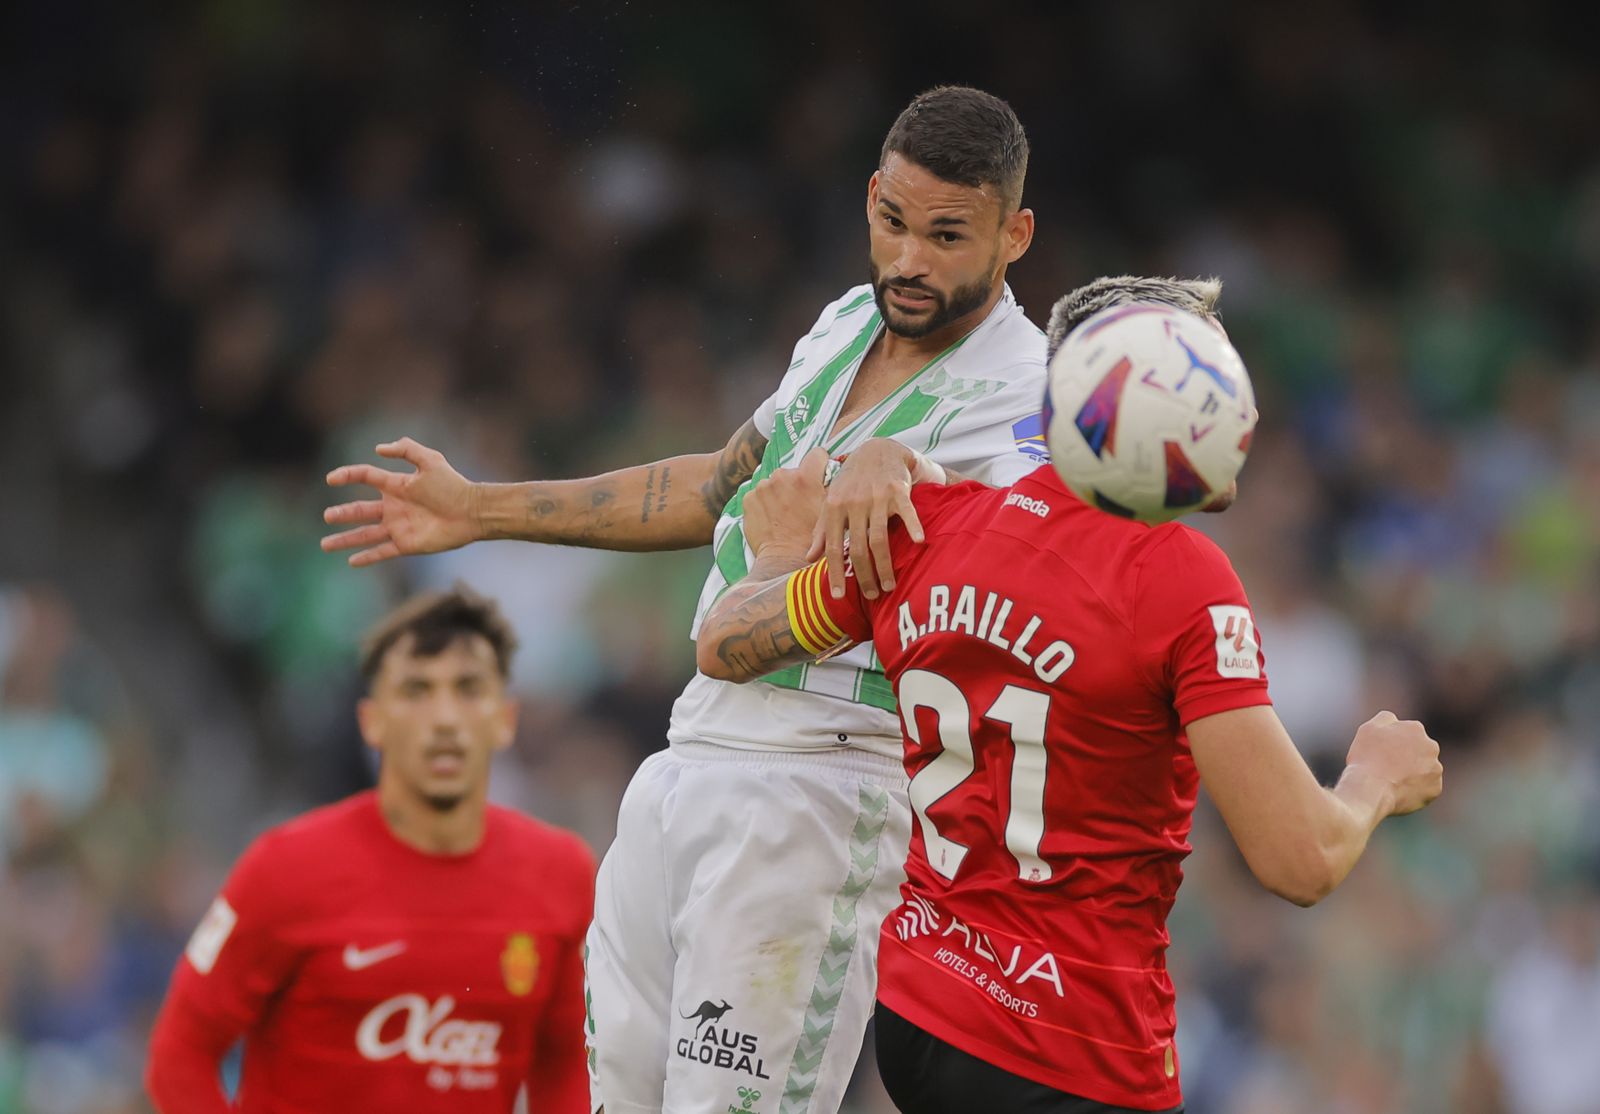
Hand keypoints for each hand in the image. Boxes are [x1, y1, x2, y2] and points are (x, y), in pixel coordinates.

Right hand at [322, 438, 478, 565]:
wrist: (472, 512)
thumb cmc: (453, 485)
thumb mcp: (431, 460)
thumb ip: (406, 450)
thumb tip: (378, 449)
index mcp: (396, 485)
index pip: (365, 477)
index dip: (347, 476)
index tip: (331, 479)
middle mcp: (394, 507)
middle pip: (359, 510)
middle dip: (342, 514)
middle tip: (327, 516)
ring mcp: (399, 527)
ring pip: (365, 534)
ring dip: (345, 540)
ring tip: (325, 544)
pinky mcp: (407, 544)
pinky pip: (382, 552)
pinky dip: (367, 557)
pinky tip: (351, 562)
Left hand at [744, 449, 826, 559]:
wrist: (786, 562)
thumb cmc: (814, 541)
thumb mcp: (831, 513)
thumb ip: (831, 489)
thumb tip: (832, 476)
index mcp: (806, 476)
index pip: (817, 455)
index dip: (821, 466)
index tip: (819, 478)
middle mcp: (782, 476)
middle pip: (793, 472)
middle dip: (797, 485)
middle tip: (800, 507)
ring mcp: (762, 487)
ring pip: (774, 484)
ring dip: (779, 494)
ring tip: (785, 515)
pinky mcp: (748, 499)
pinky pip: (758, 495)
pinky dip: (764, 504)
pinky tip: (772, 519)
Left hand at [812, 439, 935, 599]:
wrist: (877, 451)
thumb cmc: (851, 482)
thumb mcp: (831, 502)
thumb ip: (821, 530)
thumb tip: (809, 558)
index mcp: (834, 508)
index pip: (832, 547)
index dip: (835, 573)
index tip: (838, 596)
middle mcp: (853, 503)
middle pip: (857, 548)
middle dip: (864, 576)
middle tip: (871, 595)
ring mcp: (876, 497)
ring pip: (879, 539)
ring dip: (885, 565)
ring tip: (889, 585)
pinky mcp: (897, 490)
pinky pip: (906, 512)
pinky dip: (913, 527)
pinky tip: (919, 542)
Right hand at [1345, 711, 1442, 816]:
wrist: (1372, 789)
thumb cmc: (1367, 758)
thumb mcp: (1369, 728)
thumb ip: (1386, 718)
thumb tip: (1395, 720)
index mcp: (1415, 729)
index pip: (1406, 733)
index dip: (1393, 743)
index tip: (1381, 752)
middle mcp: (1431, 746)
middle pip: (1419, 750)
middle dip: (1407, 756)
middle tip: (1387, 767)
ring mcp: (1435, 769)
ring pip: (1424, 769)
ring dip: (1413, 773)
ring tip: (1392, 781)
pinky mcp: (1435, 789)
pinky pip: (1426, 787)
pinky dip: (1415, 789)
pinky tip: (1399, 790)